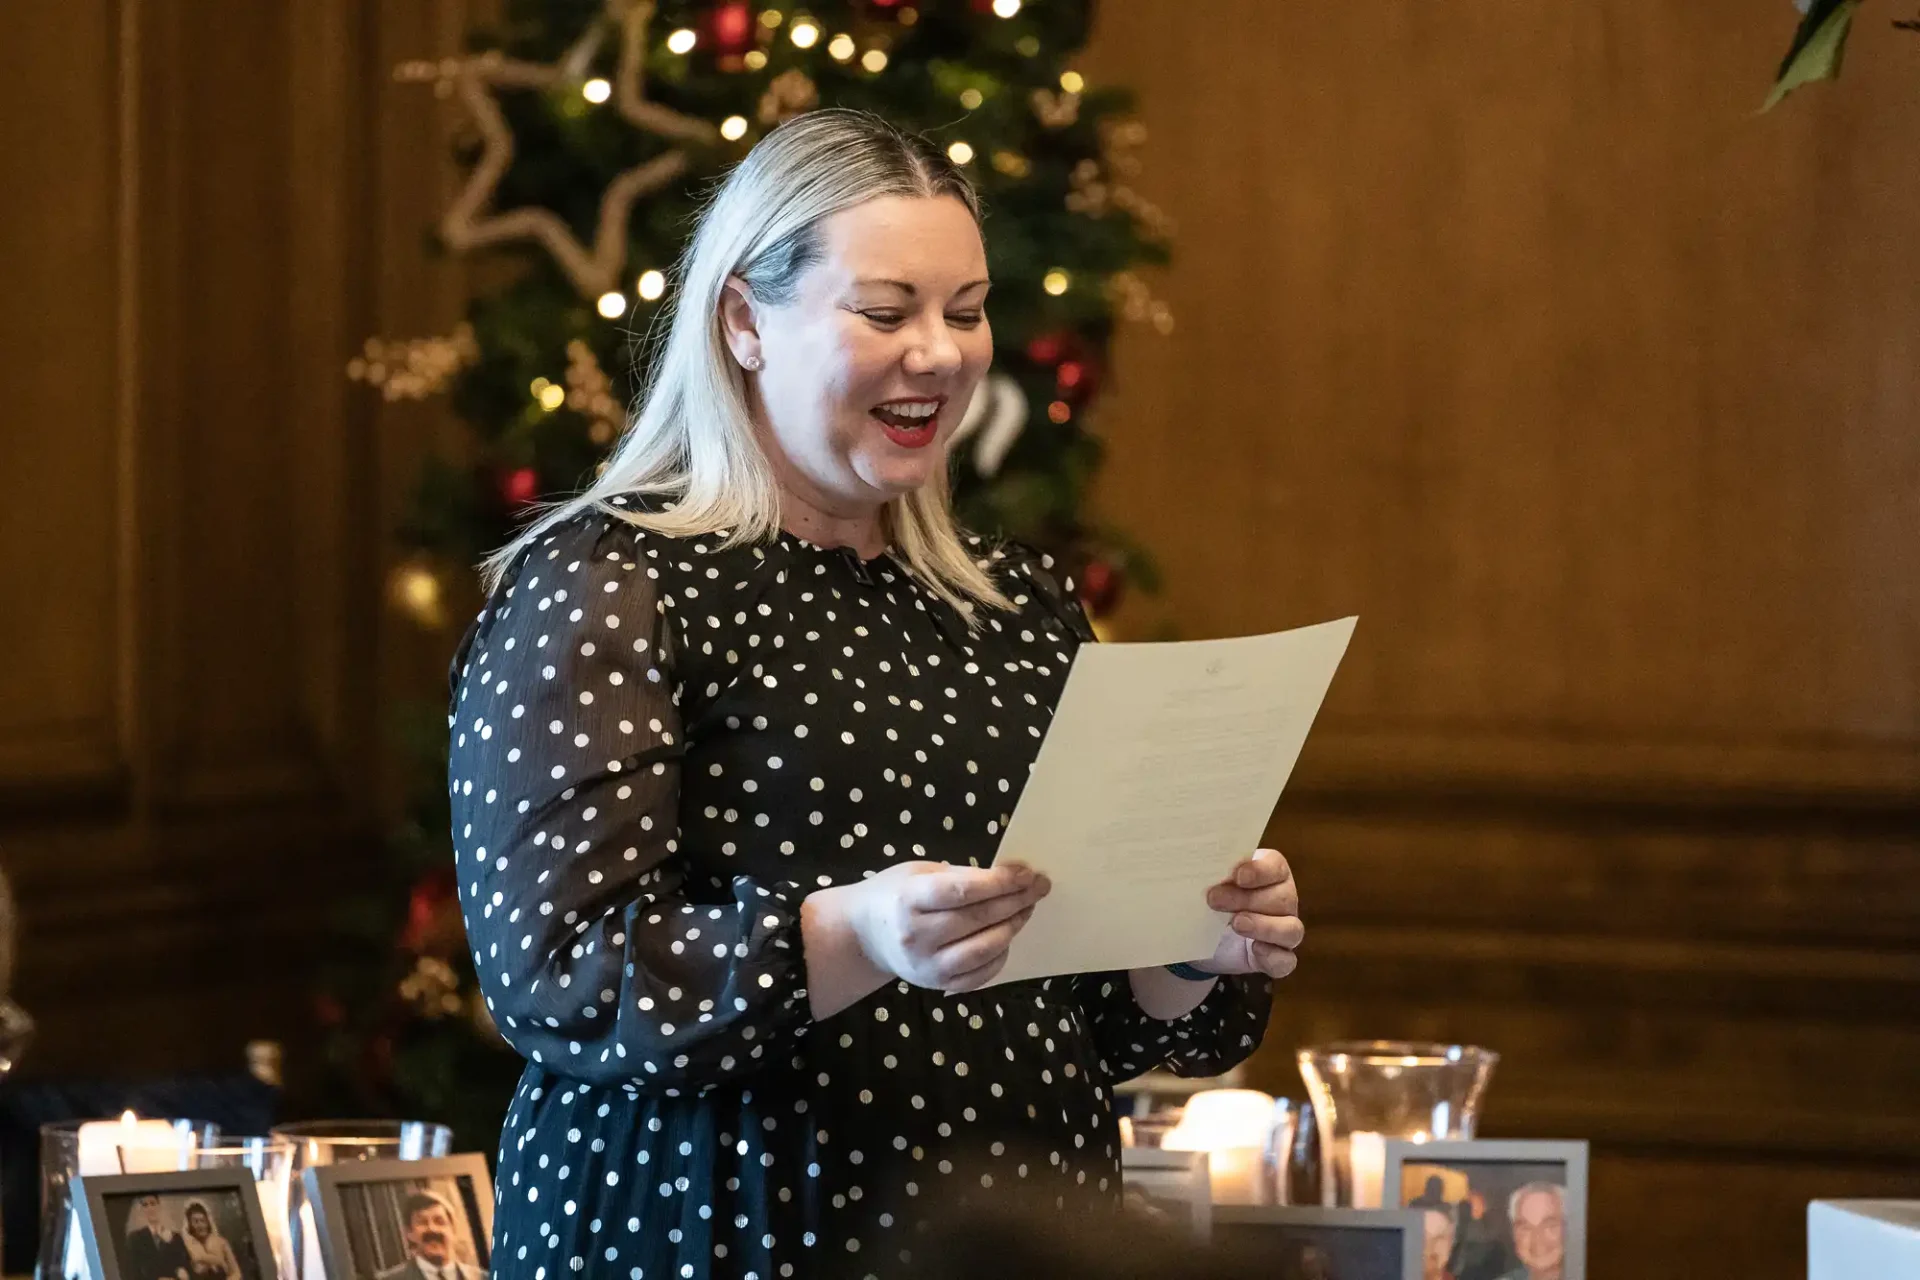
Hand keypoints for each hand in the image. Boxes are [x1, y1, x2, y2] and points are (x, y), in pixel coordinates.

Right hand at [845, 860, 1051, 990]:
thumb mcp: (918, 872)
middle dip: (1016, 900)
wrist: (864, 935)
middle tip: (1040, 886)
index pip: (963, 891)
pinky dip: (1000, 955)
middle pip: (979, 919)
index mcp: (910, 899)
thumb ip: (960, 876)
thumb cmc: (895, 894)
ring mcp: (927, 966)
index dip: (1000, 882)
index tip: (1027, 872)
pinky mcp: (937, 985)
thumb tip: (1010, 878)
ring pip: (985, 949)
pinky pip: (980, 975)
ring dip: (1013, 926)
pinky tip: (1006, 937)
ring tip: (1026, 909)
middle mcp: (917, 936)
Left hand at [1197, 847, 1302, 979]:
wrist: (1200, 937)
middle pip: (1283, 898)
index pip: (1276, 866)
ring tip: (1236, 924)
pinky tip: (1255, 950)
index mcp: (1270, 873)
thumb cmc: (1210, 899)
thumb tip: (1208, 868)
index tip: (1238, 876)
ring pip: (1291, 929)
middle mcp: (1284, 899)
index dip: (1261, 871)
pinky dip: (1273, 956)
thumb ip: (1215, 874)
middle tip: (1214, 900)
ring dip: (1265, 927)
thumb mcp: (1209, 884)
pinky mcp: (1278, 957)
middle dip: (1248, 899)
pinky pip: (1286, 960)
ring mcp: (1285, 930)